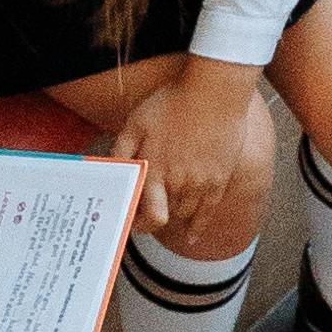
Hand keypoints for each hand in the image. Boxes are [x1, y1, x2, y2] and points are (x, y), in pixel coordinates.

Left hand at [137, 57, 273, 258]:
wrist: (215, 94)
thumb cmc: (174, 103)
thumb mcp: (136, 122)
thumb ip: (122, 150)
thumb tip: (112, 172)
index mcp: (156, 171)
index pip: (148, 215)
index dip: (140, 224)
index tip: (133, 224)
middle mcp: (178, 183)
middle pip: (165, 214)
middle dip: (152, 217)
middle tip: (145, 216)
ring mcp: (201, 184)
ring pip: (184, 213)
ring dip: (173, 217)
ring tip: (167, 216)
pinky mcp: (219, 179)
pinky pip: (208, 212)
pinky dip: (198, 226)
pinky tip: (192, 237)